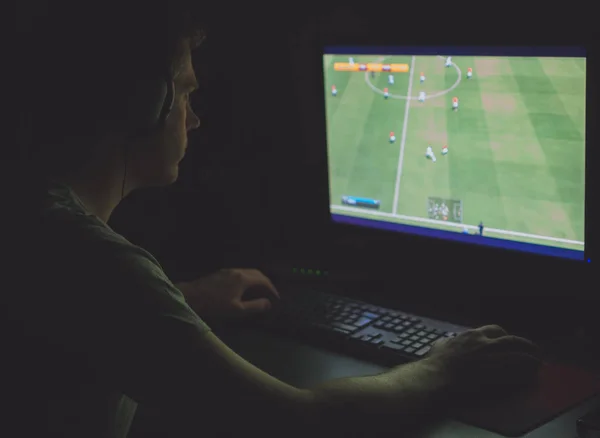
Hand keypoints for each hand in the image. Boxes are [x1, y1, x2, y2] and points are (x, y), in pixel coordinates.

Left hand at [177, 269, 278, 320]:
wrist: (192, 297)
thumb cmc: (215, 305)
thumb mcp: (237, 310)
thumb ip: (254, 306)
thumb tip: (268, 303)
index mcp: (243, 279)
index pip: (263, 281)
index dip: (272, 289)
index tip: (276, 298)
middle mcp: (237, 271)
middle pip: (257, 273)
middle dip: (265, 282)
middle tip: (270, 293)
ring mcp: (228, 271)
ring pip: (247, 272)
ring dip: (256, 280)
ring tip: (259, 291)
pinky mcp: (221, 273)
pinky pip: (239, 273)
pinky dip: (247, 279)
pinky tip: (244, 289)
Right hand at [423, 325, 541, 395]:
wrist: (438, 377)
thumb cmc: (436, 362)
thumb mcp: (440, 345)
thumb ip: (448, 342)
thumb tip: (447, 342)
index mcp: (473, 335)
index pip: (495, 330)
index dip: (504, 335)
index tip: (508, 341)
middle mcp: (487, 344)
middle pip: (513, 340)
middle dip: (525, 345)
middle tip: (533, 350)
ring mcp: (494, 359)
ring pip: (520, 356)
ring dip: (531, 360)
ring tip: (538, 363)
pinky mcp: (498, 375)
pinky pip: (519, 373)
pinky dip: (527, 374)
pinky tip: (531, 377)